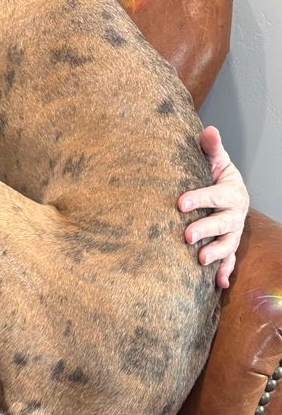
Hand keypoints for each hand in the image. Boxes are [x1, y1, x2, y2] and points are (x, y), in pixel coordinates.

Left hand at [178, 126, 248, 287]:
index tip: (179, 203)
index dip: (199, 198)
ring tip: (200, 260)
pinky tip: (219, 285)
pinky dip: (226, 272)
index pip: (215, 195)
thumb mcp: (216, 161)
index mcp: (231, 192)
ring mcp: (233, 231)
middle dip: (206, 229)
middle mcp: (235, 214)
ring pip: (228, 244)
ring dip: (216, 253)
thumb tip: (208, 129)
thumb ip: (211, 148)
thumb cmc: (217, 176)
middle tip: (186, 235)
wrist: (230, 193)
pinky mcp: (229, 245)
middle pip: (223, 223)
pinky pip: (230, 261)